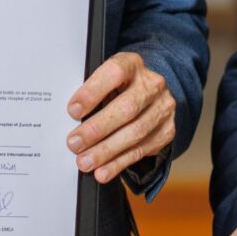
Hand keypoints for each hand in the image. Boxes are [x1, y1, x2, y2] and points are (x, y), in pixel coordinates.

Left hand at [65, 51, 174, 182]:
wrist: (150, 94)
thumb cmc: (119, 88)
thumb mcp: (106, 81)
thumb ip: (92, 93)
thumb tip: (69, 119)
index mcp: (132, 64)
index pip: (114, 73)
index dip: (92, 92)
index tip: (73, 110)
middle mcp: (152, 84)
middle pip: (127, 107)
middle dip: (97, 129)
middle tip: (74, 143)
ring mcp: (162, 108)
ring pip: (135, 132)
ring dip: (106, 151)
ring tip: (85, 161)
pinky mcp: (166, 131)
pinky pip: (141, 151)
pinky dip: (119, 163)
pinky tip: (103, 171)